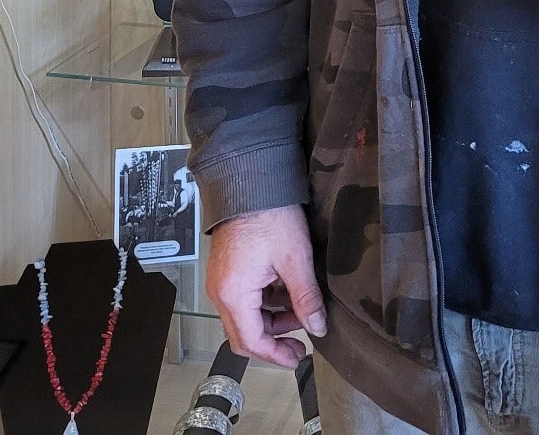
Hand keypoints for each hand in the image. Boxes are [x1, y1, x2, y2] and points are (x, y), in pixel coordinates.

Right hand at [206, 203, 325, 366]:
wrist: (251, 180)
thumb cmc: (269, 214)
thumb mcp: (295, 258)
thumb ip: (306, 297)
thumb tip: (317, 327)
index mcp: (234, 295)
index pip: (252, 342)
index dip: (276, 355)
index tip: (297, 357)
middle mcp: (221, 292)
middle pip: (245, 333)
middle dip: (274, 339)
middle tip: (301, 341)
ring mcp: (221, 280)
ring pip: (246, 315)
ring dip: (273, 318)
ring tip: (301, 308)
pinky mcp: (227, 269)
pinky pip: (244, 297)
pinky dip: (265, 300)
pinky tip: (287, 290)